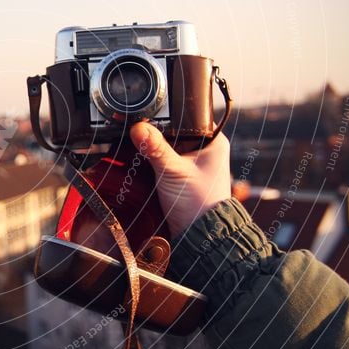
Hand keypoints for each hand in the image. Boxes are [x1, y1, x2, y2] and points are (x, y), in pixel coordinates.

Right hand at [129, 122, 230, 237]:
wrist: (199, 235)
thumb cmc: (198, 203)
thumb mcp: (173, 171)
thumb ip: (155, 148)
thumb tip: (138, 127)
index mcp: (213, 140)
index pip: (188, 116)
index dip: (168, 114)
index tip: (147, 113)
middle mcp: (204, 148)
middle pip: (174, 130)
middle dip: (156, 132)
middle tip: (136, 130)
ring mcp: (191, 162)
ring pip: (166, 145)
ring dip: (152, 147)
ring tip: (135, 144)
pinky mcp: (180, 174)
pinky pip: (162, 159)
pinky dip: (151, 159)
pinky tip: (139, 158)